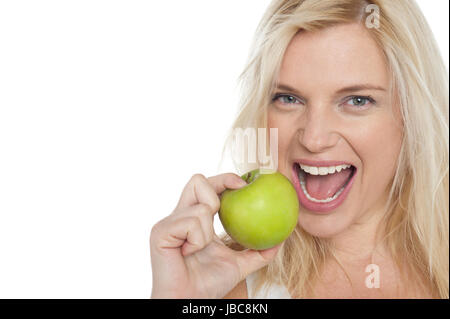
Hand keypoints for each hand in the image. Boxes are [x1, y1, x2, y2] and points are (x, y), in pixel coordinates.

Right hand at [150, 173, 280, 298]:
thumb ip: (258, 251)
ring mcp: (168, 222)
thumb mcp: (239, 264)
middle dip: (217, 188)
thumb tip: (282, 239)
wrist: (189, 300)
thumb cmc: (208, 284)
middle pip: (197, 180)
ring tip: (199, 248)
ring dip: (208, 232)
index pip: (207, 186)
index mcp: (194, 218)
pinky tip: (188, 252)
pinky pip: (191, 223)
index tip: (244, 183)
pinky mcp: (160, 232)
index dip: (225, 178)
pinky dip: (197, 240)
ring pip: (201, 207)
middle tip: (229, 203)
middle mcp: (180, 215)